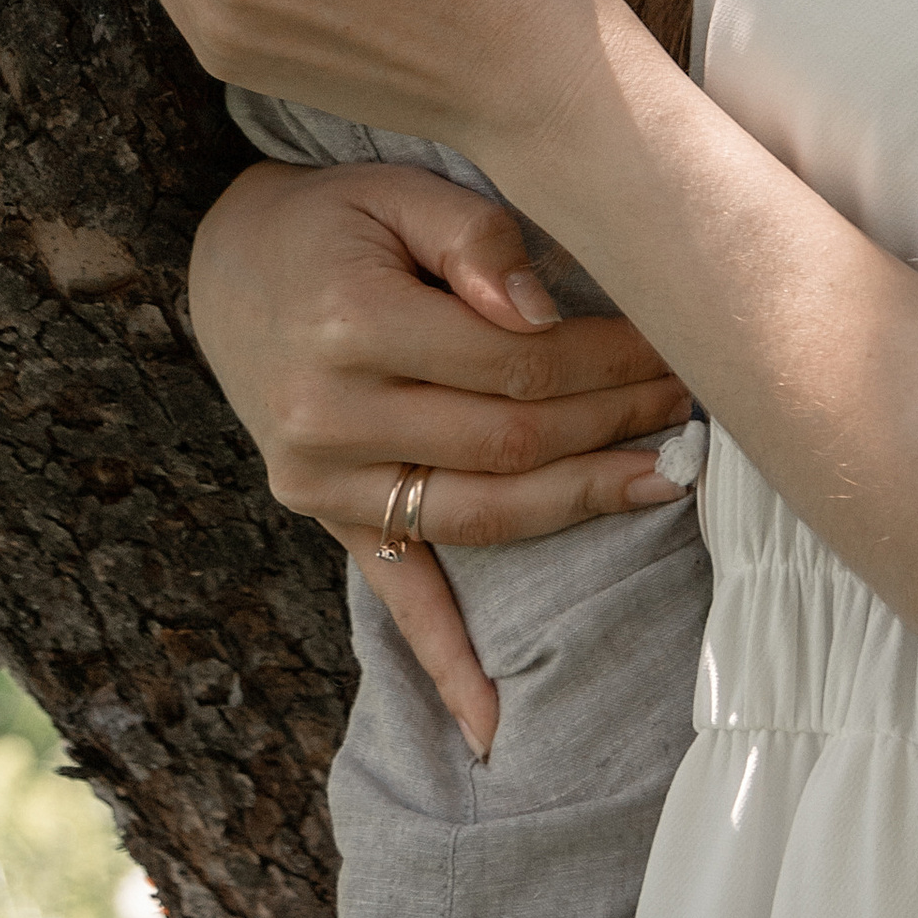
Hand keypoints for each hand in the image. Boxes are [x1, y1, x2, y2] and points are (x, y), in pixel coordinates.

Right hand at [188, 159, 696, 751]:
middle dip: (612, 422)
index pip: (515, 361)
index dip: (606, 356)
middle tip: (690, 398)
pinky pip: (395, 595)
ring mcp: (323, 481)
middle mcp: (330, 417)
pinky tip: (493, 724)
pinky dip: (445, 664)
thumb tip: (544, 315)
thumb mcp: (399, 192)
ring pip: (477, 515)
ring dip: (578, 501)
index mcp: (353, 326)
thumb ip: (476, 242)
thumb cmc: (334, 219)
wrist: (227, 262)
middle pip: (508, 440)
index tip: (673, 341)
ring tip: (660, 480)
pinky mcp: (324, 517)